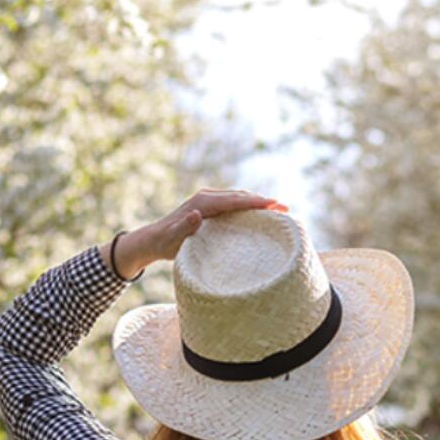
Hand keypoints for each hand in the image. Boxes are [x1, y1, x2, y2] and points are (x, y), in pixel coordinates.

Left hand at [101, 188, 287, 278]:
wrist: (153, 240)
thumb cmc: (165, 242)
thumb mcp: (173, 238)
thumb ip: (184, 227)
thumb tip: (196, 214)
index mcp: (203, 203)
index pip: (235, 200)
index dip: (256, 201)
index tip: (275, 204)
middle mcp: (207, 197)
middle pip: (241, 196)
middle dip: (264, 201)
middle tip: (286, 208)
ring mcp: (209, 201)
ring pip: (239, 199)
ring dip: (258, 203)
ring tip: (280, 211)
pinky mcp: (210, 208)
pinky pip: (234, 205)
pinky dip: (249, 207)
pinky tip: (260, 216)